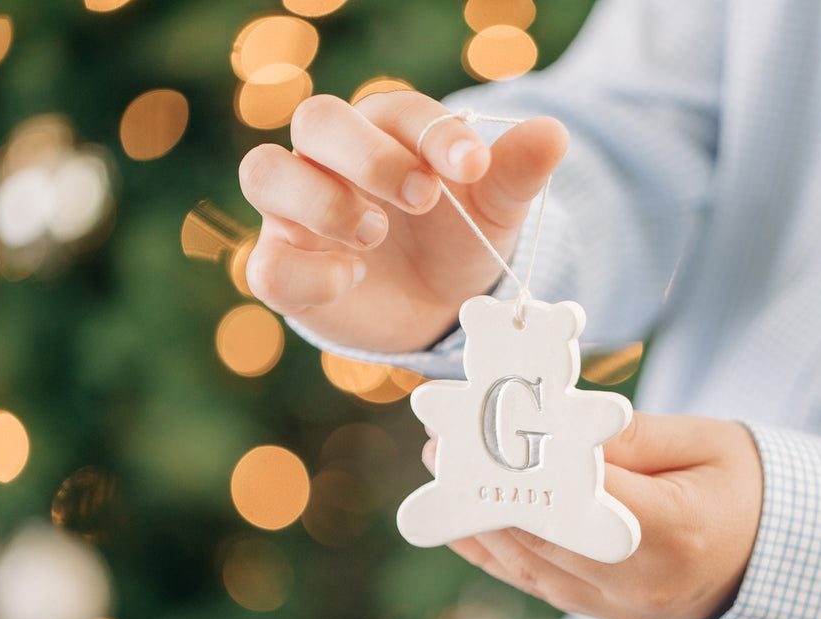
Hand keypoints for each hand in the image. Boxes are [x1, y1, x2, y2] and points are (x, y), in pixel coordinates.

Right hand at [238, 92, 568, 352]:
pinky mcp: (287, 268)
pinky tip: (353, 278)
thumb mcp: (494, 208)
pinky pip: (265, 263)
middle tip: (423, 198)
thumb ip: (516, 171)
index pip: (396, 109)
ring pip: (265, 172)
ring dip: (321, 201)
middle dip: (369, 156)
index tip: (474, 166)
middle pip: (317, 119)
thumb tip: (555, 133)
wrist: (435, 307)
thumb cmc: (458, 239)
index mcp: (386, 132)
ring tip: (375, 233)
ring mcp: (299, 213)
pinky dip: (306, 271)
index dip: (433, 133)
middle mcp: (331, 161)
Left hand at [425, 414, 763, 618]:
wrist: (783, 559)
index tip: (472, 431)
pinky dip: (503, 556)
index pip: (576, 493)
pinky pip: (545, 588)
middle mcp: (641, 583)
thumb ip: (626, 438)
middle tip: (441, 449)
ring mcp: (625, 610)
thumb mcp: (701, 442)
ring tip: (444, 482)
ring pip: (534, 569)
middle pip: (543, 534)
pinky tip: (470, 528)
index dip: (517, 462)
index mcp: (672, 531)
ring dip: (482, 525)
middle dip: (486, 490)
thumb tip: (554, 424)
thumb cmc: (748, 486)